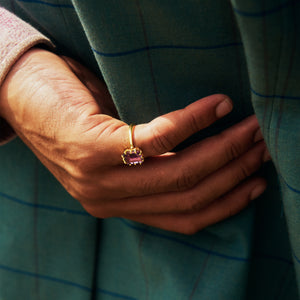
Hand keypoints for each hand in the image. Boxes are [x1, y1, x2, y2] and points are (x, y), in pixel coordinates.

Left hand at [0, 48, 269, 233]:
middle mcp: (111, 200)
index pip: (185, 217)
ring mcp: (101, 178)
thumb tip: (205, 159)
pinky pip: (159, 138)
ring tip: (250, 129)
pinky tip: (218, 106)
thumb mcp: (118, 153)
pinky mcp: (94, 147)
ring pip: (180, 171)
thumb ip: (153, 166)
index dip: (226, 203)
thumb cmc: (76, 120)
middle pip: (189, 193)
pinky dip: (194, 121)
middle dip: (233, 170)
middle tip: (261, 146)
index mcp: (120, 206)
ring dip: (223, 149)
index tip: (255, 183)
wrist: (25, 99)